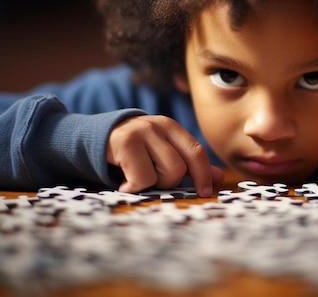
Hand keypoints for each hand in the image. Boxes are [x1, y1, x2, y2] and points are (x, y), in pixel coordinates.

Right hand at [106, 115, 223, 195]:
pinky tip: (125, 181)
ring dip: (150, 184)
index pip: (196, 151)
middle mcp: (158, 125)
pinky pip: (141, 178)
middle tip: (152, 178)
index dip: (203, 174)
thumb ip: (190, 164)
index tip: (205, 193)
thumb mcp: (164, 151)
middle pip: (179, 167)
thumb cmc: (137, 149)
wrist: (98, 137)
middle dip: (167, 181)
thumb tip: (219, 177)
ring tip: (138, 176)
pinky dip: (133, 187)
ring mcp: (141, 132)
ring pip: (162, 173)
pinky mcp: (124, 143)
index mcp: (172, 128)